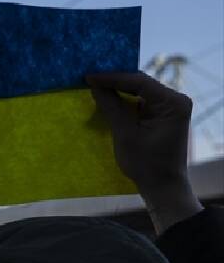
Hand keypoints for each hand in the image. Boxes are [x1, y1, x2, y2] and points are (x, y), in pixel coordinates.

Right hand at [87, 71, 202, 234]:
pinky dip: (123, 101)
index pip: (140, 82)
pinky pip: (140, 102)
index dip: (113, 78)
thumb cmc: (146, 163)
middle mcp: (174, 100)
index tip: (89, 76)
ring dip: (118, 90)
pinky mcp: (161, 115)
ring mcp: (169, 107)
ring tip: (94, 85)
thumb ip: (112, 107)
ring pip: (139, 92)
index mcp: (173, 103)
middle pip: (140, 84)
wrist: (162, 186)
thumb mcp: (125, 134)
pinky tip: (107, 98)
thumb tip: (95, 86)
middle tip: (89, 78)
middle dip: (115, 81)